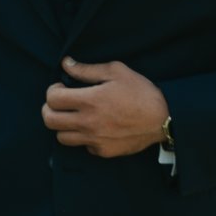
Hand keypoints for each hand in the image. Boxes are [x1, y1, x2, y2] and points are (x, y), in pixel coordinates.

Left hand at [44, 57, 170, 157]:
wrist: (166, 118)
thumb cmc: (142, 92)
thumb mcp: (116, 72)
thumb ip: (87, 69)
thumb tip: (66, 64)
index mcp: (90, 100)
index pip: (51, 99)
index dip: (52, 91)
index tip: (62, 88)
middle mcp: (88, 122)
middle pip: (49, 120)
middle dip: (50, 109)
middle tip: (61, 103)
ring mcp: (95, 139)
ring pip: (61, 137)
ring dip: (63, 126)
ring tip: (74, 117)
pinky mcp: (104, 151)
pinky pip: (83, 147)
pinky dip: (84, 138)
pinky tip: (94, 128)